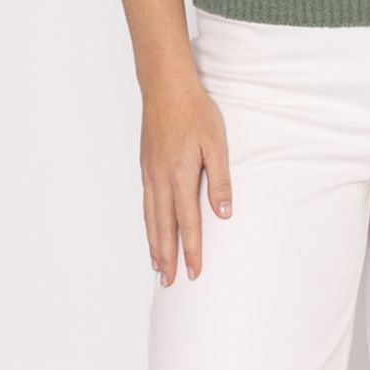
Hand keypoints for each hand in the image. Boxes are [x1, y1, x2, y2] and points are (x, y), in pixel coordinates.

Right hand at [140, 77, 233, 285]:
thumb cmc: (195, 111)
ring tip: (158, 267)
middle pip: (164, 227)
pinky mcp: (145, 166)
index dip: (192, 250)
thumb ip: (219, 181)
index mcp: (180, 175)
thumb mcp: (216, 143)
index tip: (194, 273)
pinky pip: (146, 203)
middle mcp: (161, 179)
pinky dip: (148, 223)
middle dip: (168, 257)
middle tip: (171, 283)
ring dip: (155, 244)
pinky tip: (151, 230)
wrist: (165, 87)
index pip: (188, 222)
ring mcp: (150, 173)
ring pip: (151, 218)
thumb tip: (224, 215)